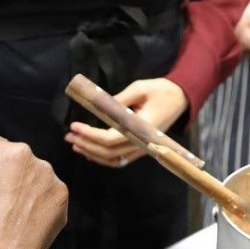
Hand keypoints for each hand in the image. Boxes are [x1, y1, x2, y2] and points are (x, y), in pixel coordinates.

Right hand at [0, 135, 67, 248]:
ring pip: (36, 175)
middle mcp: (20, 150)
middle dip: (11, 176)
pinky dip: (43, 206)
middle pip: (16, 159)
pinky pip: (50, 194)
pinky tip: (29, 223)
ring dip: (28, 189)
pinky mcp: (60, 191)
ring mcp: (44, 170)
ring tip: (15, 217)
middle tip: (1, 205)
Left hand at [66, 77, 187, 168]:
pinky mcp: (141, 148)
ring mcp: (142, 149)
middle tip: (69, 135)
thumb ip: (118, 100)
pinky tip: (90, 152)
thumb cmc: (161, 90)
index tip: (74, 126)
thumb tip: (96, 108)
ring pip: (113, 160)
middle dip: (86, 144)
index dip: (90, 135)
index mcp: (143, 128)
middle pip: (109, 152)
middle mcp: (143, 143)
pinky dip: (103, 158)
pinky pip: (120, 159)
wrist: (180, 98)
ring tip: (75, 144)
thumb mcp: (139, 88)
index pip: (111, 139)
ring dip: (92, 153)